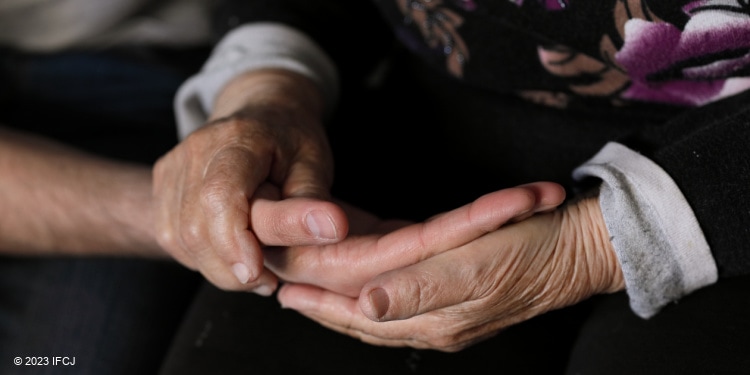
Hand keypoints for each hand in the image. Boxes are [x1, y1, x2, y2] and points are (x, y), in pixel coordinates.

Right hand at [153, 69, 340, 292]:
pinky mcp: (160, 188)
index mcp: (237, 138)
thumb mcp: (314, 165)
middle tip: (269, 281)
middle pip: (195, 227)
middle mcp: (194, 150)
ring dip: (219, 268)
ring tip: (256, 265)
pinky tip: (232, 252)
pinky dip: (204, 259)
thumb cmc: (292, 142)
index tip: (259, 274)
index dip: (233, 241)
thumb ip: (313, 201)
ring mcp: (171, 169)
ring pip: (181, 240)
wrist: (261, 114)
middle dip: (232, 268)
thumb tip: (333, 229)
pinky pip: (173, 240)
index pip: (219, 195)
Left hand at [275, 193, 624, 351]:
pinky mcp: (458, 285)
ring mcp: (447, 305)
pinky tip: (362, 272)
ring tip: (309, 289)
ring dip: (342, 298)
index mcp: (433, 318)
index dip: (321, 303)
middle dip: (323, 304)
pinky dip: (376, 282)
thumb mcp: (476, 266)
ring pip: (380, 305)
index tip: (283, 292)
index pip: (360, 315)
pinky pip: (405, 289)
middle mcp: (435, 319)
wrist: (582, 248)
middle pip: (364, 315)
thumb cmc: (533, 251)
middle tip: (283, 290)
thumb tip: (365, 306)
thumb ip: (420, 289)